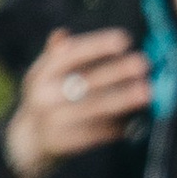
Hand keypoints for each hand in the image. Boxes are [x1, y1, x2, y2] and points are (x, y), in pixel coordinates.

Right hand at [2, 27, 152, 177]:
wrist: (29, 140)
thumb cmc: (46, 97)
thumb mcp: (44, 74)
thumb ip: (57, 54)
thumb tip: (61, 34)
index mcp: (41, 75)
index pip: (70, 56)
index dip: (97, 46)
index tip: (123, 40)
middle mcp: (45, 98)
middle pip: (86, 82)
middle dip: (117, 72)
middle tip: (143, 63)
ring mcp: (55, 122)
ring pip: (95, 108)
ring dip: (123, 99)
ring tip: (147, 92)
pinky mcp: (66, 143)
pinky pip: (98, 132)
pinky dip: (118, 124)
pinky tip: (134, 116)